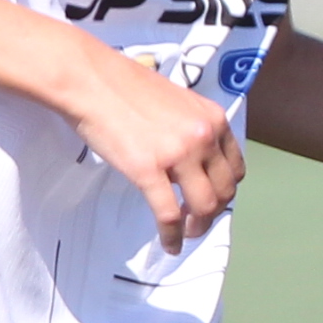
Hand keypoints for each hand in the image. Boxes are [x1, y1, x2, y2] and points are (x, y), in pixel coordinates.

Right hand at [61, 40, 247, 247]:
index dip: (225, 188)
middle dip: (213, 212)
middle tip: (198, 222)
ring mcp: (178, 154)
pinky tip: (170, 244)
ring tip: (186, 234)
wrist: (89, 78)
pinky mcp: (148, 169)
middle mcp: (204, 137)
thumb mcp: (176, 101)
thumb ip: (191, 127)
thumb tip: (193, 156)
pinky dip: (172, 235)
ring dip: (197, 227)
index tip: (213, 198)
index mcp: (213, 119)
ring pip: (203, 206)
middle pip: (224, 190)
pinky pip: (169, 214)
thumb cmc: (123, 86)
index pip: (234, 166)